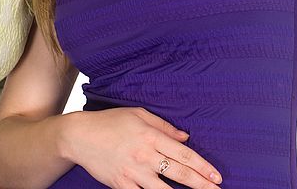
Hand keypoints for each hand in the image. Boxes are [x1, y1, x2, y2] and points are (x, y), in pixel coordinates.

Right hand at [67, 107, 221, 188]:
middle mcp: (145, 156)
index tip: (217, 176)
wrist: (79, 136)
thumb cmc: (111, 122)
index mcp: (151, 137)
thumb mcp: (139, 115)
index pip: (184, 154)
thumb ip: (165, 127)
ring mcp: (132, 172)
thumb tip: (185, 138)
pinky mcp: (120, 184)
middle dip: (201, 184)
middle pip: (179, 173)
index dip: (202, 166)